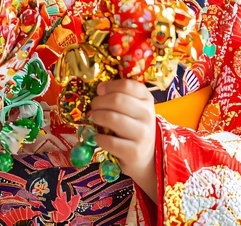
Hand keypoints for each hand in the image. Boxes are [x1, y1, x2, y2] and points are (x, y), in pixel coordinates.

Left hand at [90, 79, 157, 201]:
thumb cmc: (133, 126)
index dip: (109, 86)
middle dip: (98, 102)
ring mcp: (143, 134)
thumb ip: (119, 95)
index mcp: (146, 99)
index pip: (127, 85)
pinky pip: (110, 141)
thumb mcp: (132, 107)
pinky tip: (98, 137)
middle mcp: (147, 115)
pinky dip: (99, 138)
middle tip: (93, 107)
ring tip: (93, 119)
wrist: (145, 156)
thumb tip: (100, 89)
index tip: (99, 90)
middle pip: (117, 100)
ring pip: (112, 118)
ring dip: (96, 117)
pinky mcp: (134, 152)